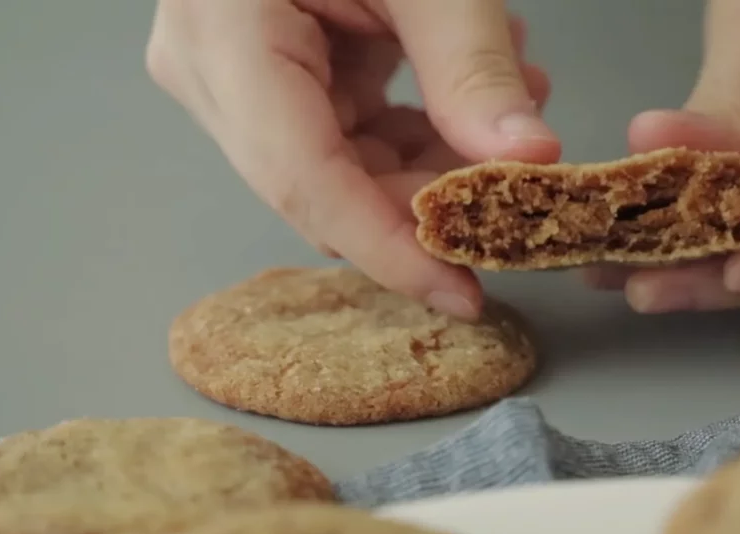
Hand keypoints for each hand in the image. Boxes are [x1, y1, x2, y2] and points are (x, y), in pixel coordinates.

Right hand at [145, 0, 560, 318]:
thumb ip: (471, 65)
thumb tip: (529, 161)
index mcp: (226, 36)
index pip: (306, 182)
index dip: (390, 250)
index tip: (465, 292)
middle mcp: (209, 71)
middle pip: (325, 186)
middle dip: (428, 199)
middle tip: (521, 186)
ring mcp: (231, 76)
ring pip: (339, 169)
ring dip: (431, 159)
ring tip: (514, 103)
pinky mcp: (265, 73)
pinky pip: (340, 134)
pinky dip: (411, 128)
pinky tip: (472, 92)